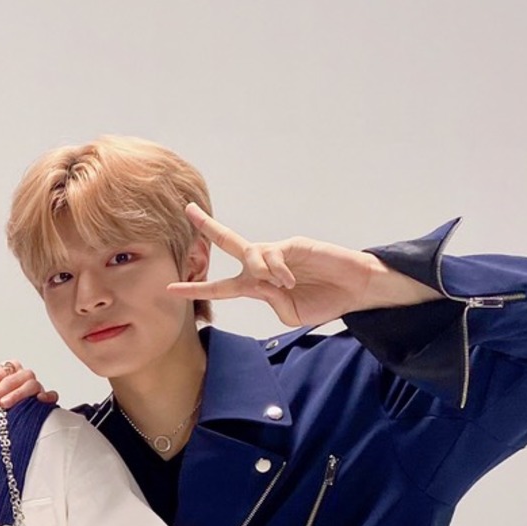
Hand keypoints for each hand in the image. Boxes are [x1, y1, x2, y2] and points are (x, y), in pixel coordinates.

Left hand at [0, 359, 57, 412]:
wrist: (0, 422)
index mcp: (9, 369)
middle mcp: (23, 376)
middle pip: (12, 379)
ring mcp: (35, 387)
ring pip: (30, 384)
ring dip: (16, 394)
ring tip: (3, 405)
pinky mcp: (46, 399)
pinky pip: (52, 395)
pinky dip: (47, 395)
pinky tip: (39, 399)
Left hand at [170, 203, 437, 326]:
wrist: (356, 289)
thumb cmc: (325, 301)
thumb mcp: (291, 314)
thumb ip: (269, 303)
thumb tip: (260, 285)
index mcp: (258, 285)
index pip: (221, 286)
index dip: (197, 288)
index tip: (170, 289)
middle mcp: (263, 265)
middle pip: (230, 243)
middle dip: (209, 226)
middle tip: (188, 210)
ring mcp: (278, 252)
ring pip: (251, 255)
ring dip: (260, 272)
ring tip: (284, 284)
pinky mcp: (293, 243)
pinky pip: (273, 256)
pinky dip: (277, 270)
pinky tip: (289, 281)